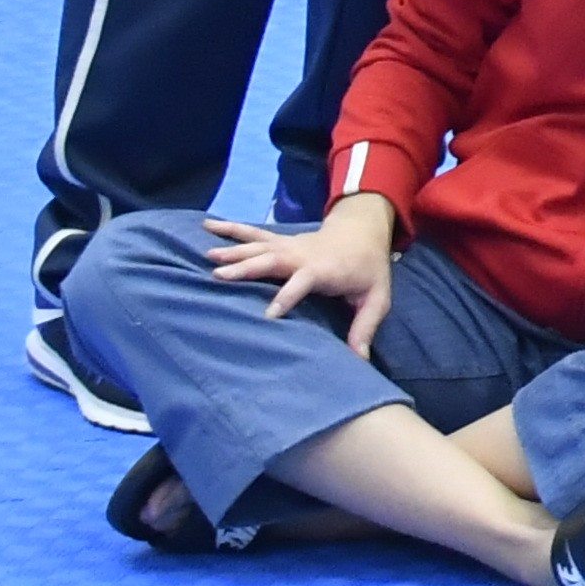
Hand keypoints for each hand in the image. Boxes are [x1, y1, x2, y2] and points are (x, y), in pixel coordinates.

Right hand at [209, 193, 401, 355]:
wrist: (364, 231)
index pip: (303, 283)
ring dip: (233, 250)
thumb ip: (366, 326)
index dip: (287, 297)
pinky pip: (252, 234)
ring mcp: (289, 246)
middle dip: (247, 268)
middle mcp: (302, 255)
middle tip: (219, 276)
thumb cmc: (368, 269)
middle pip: (273, 261)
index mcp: (323, 270)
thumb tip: (358, 359)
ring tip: (207, 255)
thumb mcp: (377, 297)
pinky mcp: (280, 242)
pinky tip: (208, 226)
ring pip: (258, 247)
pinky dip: (231, 229)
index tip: (269, 315)